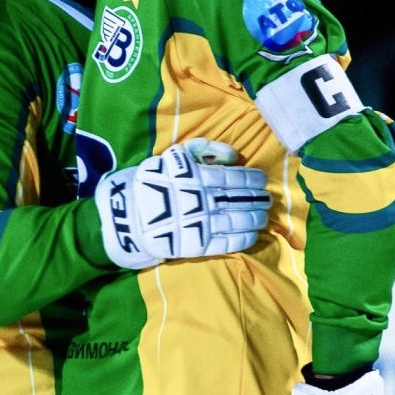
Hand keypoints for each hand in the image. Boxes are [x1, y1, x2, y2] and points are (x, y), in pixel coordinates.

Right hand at [94, 141, 270, 268]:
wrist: (129, 214)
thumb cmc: (154, 182)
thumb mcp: (175, 156)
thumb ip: (205, 149)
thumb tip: (234, 155)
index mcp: (199, 177)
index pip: (235, 178)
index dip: (252, 179)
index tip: (260, 180)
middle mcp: (204, 200)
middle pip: (240, 200)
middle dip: (257, 200)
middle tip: (266, 199)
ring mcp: (202, 223)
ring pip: (238, 221)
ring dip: (254, 219)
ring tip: (262, 216)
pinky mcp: (198, 244)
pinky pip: (227, 242)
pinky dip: (243, 238)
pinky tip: (251, 235)